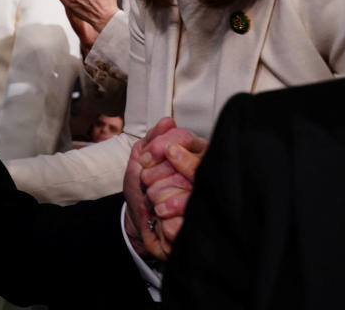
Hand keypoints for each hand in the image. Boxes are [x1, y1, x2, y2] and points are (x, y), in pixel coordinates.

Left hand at [138, 128, 207, 252]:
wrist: (138, 222)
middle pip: (186, 161)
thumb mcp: (140, 159)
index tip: (146, 158)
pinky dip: (166, 213)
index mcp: (191, 154)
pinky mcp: (203, 218)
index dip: (163, 145)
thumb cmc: (142, 190)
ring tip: (153, 201)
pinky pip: (187, 212)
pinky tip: (161, 215)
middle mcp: (203, 172)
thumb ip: (153, 138)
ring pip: (186, 186)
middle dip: (157, 173)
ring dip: (159, 194)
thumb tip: (168, 122)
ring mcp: (206, 195)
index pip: (185, 138)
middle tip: (146, 181)